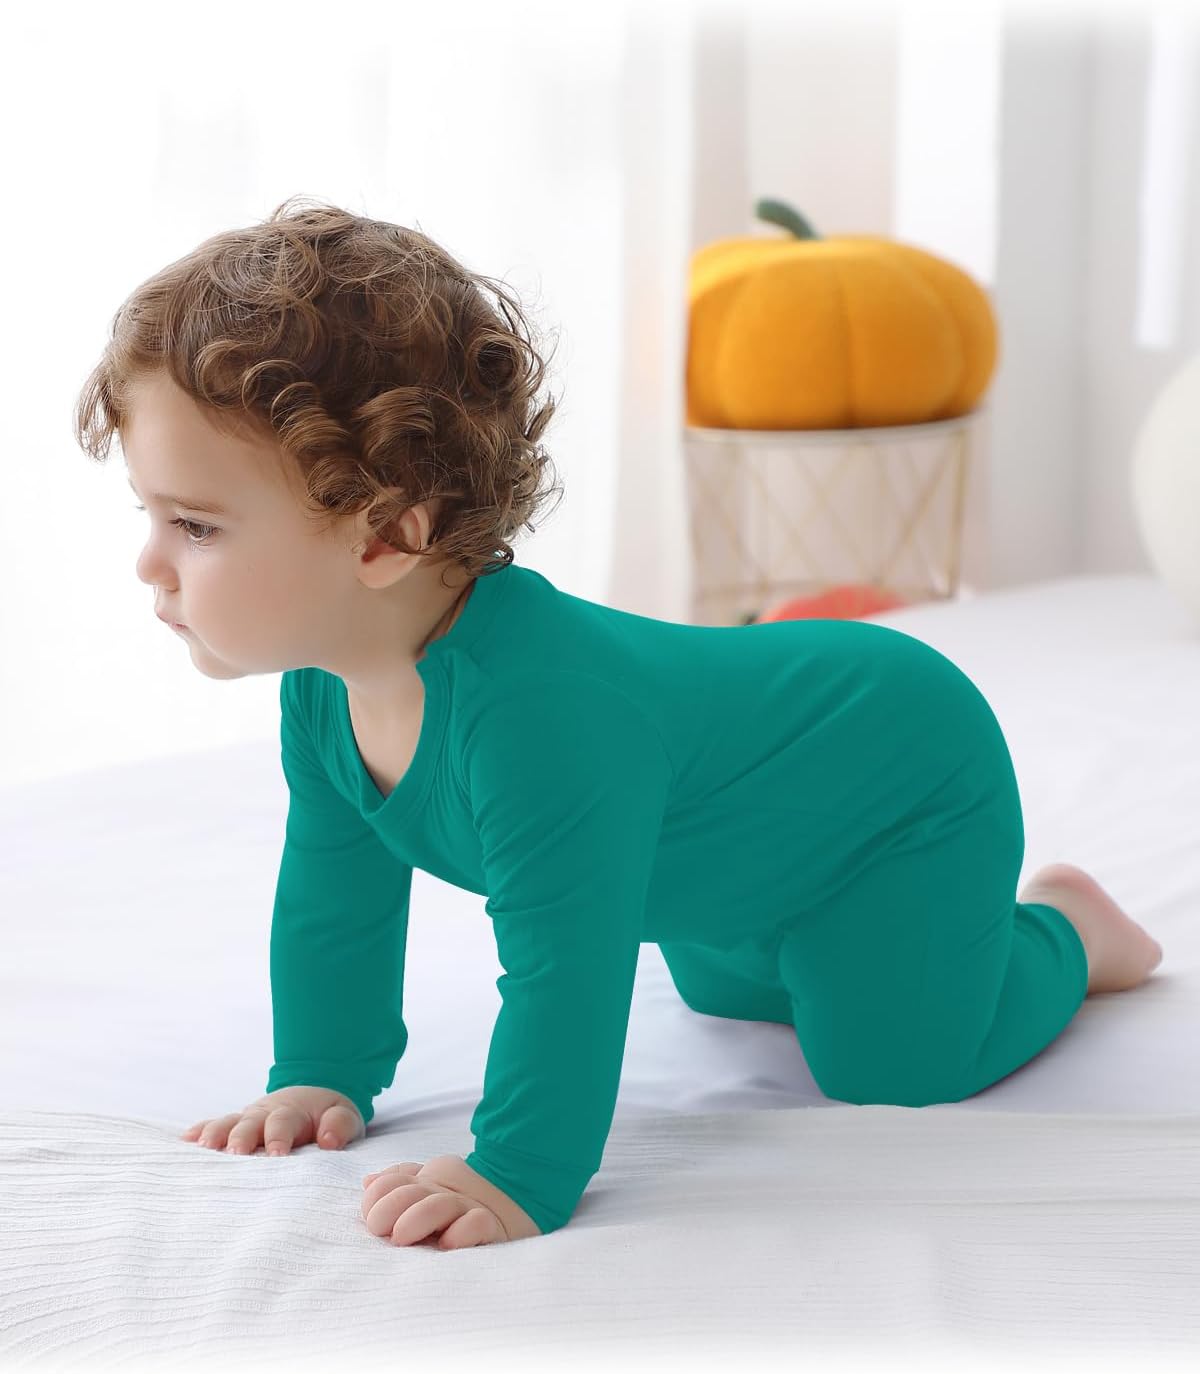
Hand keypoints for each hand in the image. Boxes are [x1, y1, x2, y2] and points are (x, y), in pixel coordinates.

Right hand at [180, 1086, 365, 1155]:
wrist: (314, 1095)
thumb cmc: (329, 1117)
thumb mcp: (344, 1117)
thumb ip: (340, 1126)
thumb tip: (329, 1140)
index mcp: (292, 1113)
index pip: (283, 1123)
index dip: (279, 1138)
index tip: (277, 1154)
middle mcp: (264, 1114)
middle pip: (249, 1123)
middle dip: (241, 1138)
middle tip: (234, 1153)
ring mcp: (246, 1120)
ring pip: (227, 1124)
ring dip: (214, 1135)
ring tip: (202, 1148)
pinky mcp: (234, 1126)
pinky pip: (213, 1125)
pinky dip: (198, 1131)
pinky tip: (183, 1142)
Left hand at [360, 1154, 541, 1247]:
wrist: (522, 1194)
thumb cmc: (463, 1201)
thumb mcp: (429, 1188)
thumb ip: (399, 1183)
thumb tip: (367, 1182)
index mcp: (425, 1182)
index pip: (390, 1183)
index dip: (375, 1200)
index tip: (373, 1222)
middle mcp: (443, 1192)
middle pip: (408, 1192)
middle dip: (389, 1209)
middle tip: (385, 1232)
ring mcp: (467, 1207)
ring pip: (437, 1206)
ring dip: (415, 1220)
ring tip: (402, 1237)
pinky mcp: (493, 1226)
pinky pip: (476, 1224)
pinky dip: (460, 1232)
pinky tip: (448, 1244)